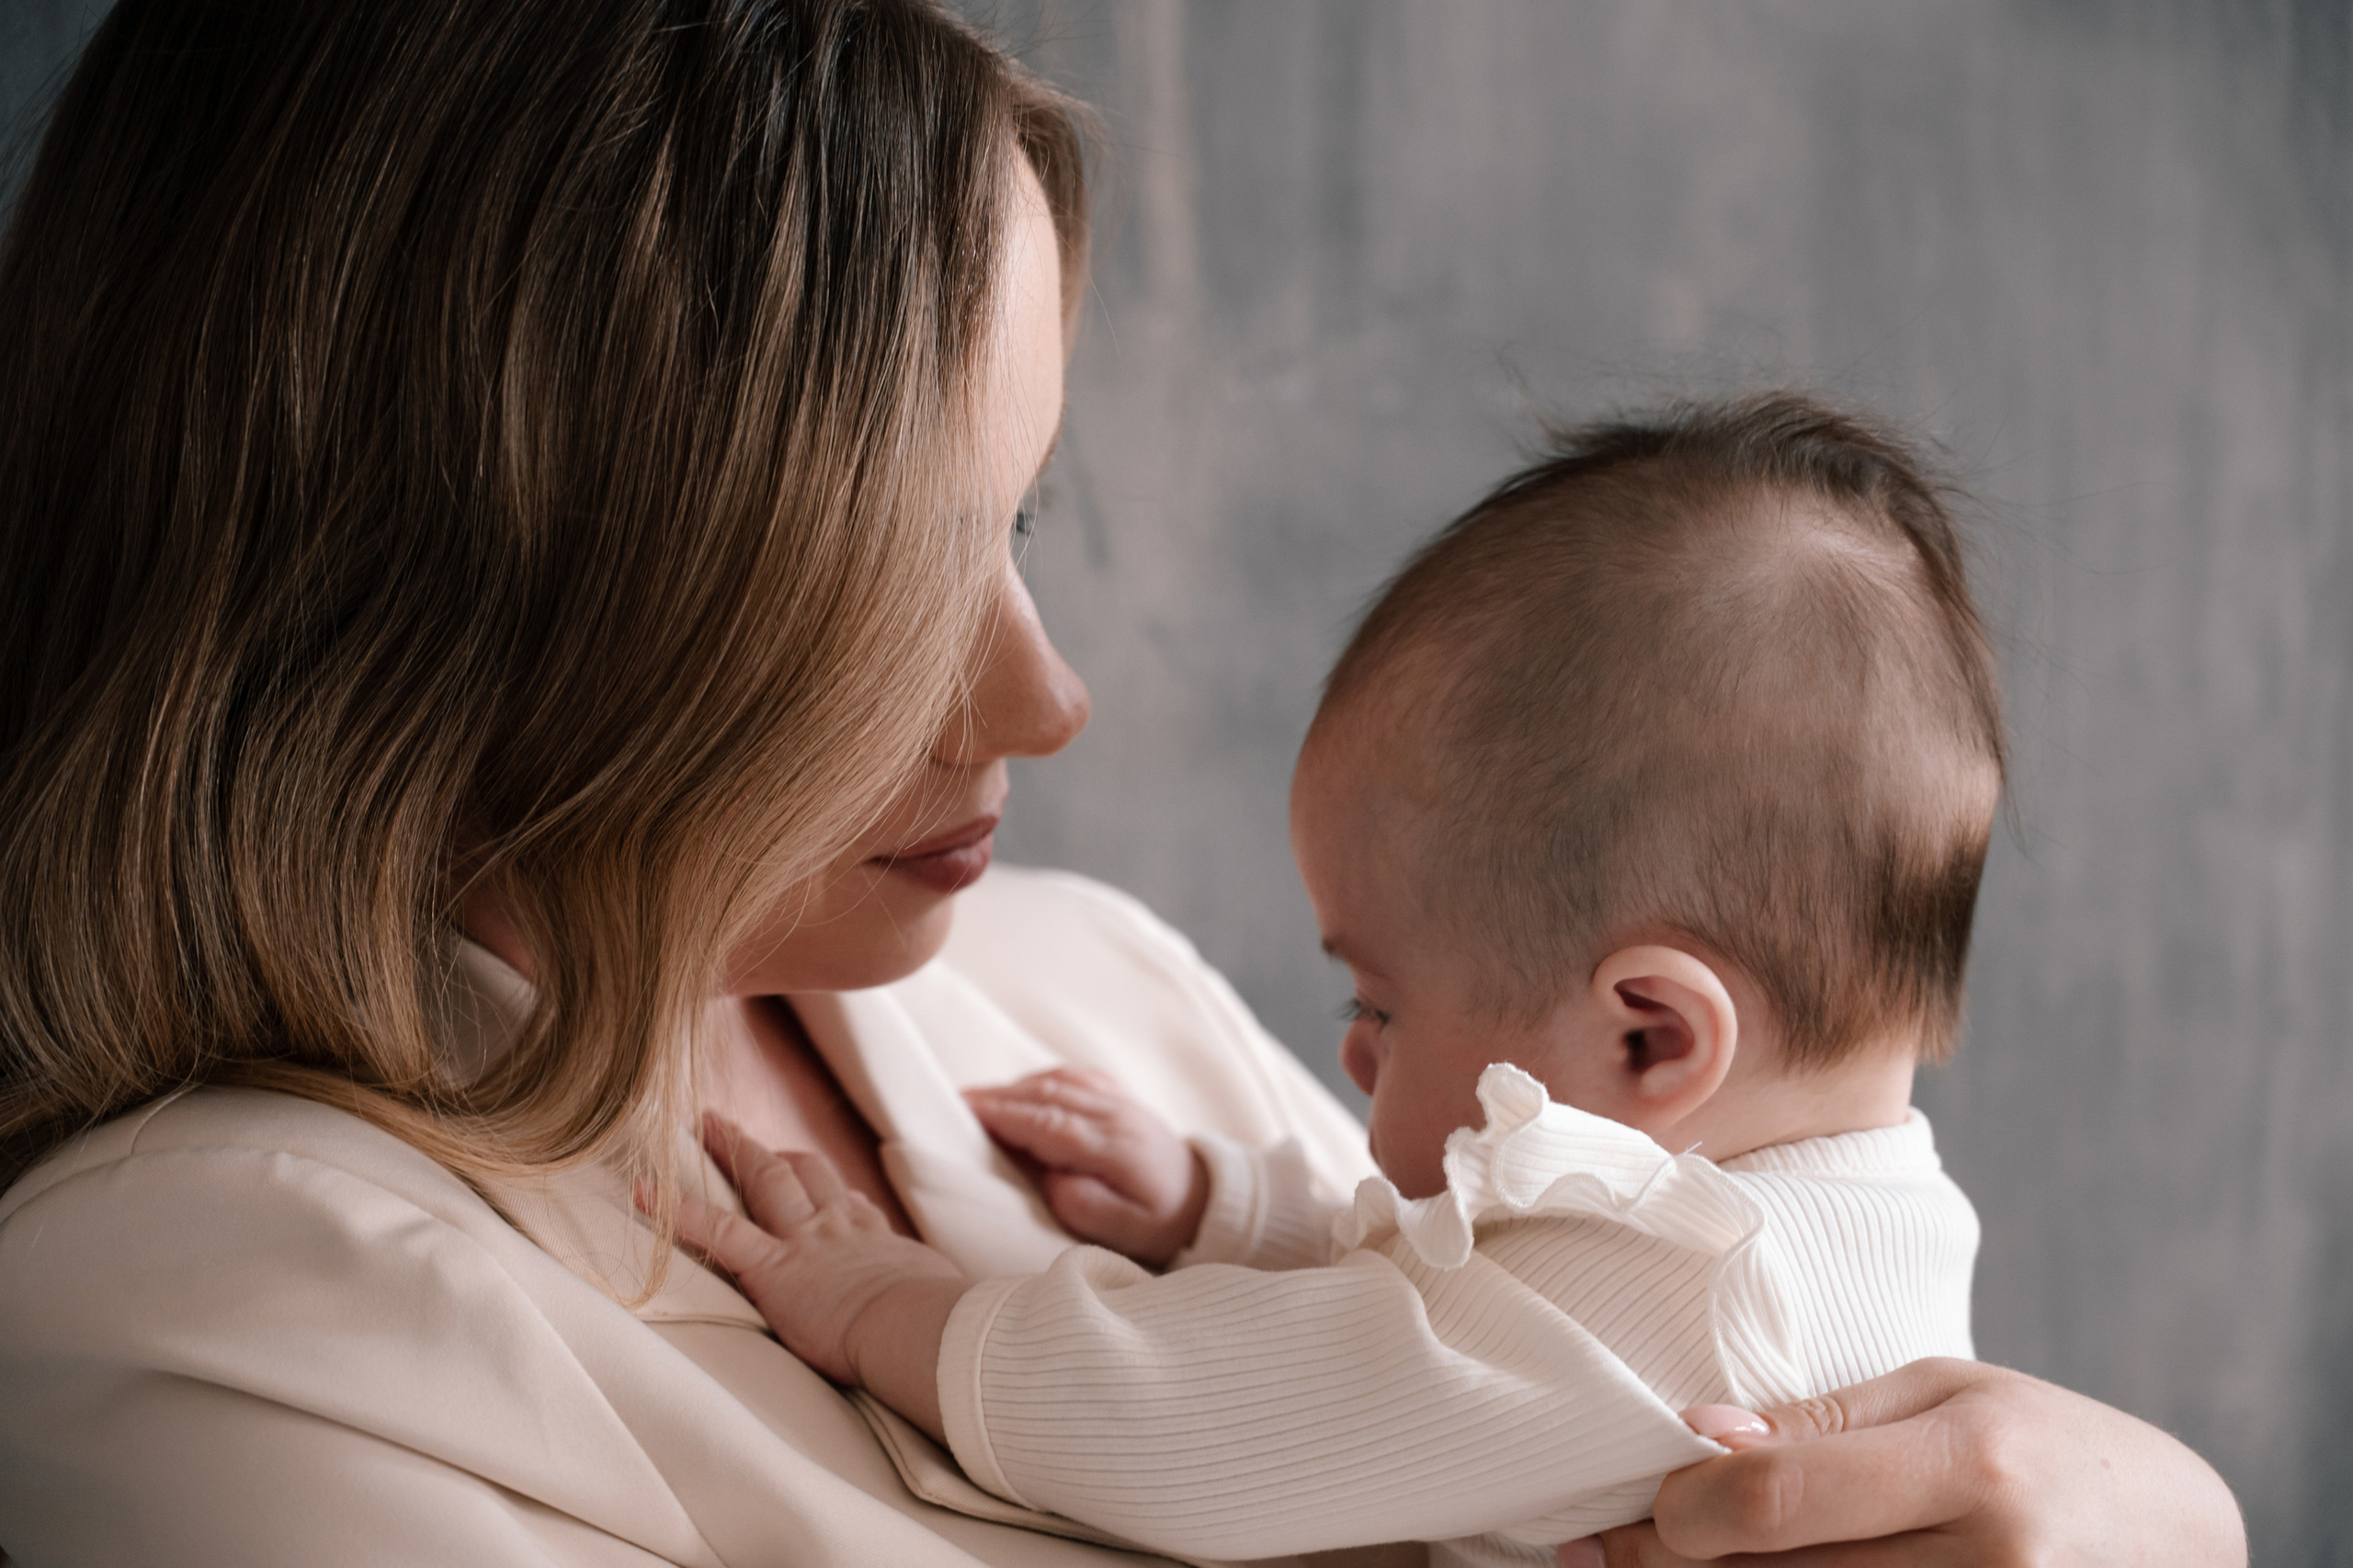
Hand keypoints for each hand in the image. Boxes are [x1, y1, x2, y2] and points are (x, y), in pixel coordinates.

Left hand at [661, 1113, 967, 1439]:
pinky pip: (720, 1231)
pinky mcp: (774, 1268)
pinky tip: (646, 1193)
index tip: (813, 1178)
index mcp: (877, 1242)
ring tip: (704, 1125)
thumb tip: (958, 1308)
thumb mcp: (945, 1299)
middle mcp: (838, 1230)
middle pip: (802, 1173)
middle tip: (735, 1128)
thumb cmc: (941, 1323)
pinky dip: (681, 1210)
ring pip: (766, 1180)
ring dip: (734, 1150)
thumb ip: (935, 1295)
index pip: (846, 1204)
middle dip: (769, 1150)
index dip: (826, 1190)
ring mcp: (805, 1243)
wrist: (920, 1328)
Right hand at [965, 1067, 1209, 1266]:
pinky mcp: (1119, 1098)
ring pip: (1059, 1081)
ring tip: (974, 1099)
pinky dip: (1040, 1080)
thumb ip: (1085, 1205)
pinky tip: (1019, 1090)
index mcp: (1114, 1147)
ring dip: (1014, 1086)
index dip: (1004, 1114)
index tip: (962, 1111)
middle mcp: (1116, 1114)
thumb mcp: (1128, 1232)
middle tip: (951, 1103)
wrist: (1207, 1201)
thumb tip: (1050, 1177)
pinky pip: (1074, 1077)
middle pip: (1048, 1095)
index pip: (1049, 1122)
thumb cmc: (1163, 1223)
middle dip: (997, 1096)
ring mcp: (1119, 1101)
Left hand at [1557, 1359, 2245, 1566]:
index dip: (1676, 1512)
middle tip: (1604, 1549)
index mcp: (1973, 1466)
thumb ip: (1821, 1420)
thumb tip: (1697, 1438)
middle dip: (1672, 1565)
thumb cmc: (2050, 1445)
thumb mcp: (1947, 1394)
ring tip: (1649, 1567)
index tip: (1630, 1507)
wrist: (2180, 1539)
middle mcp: (1988, 1565)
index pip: (1773, 1501)